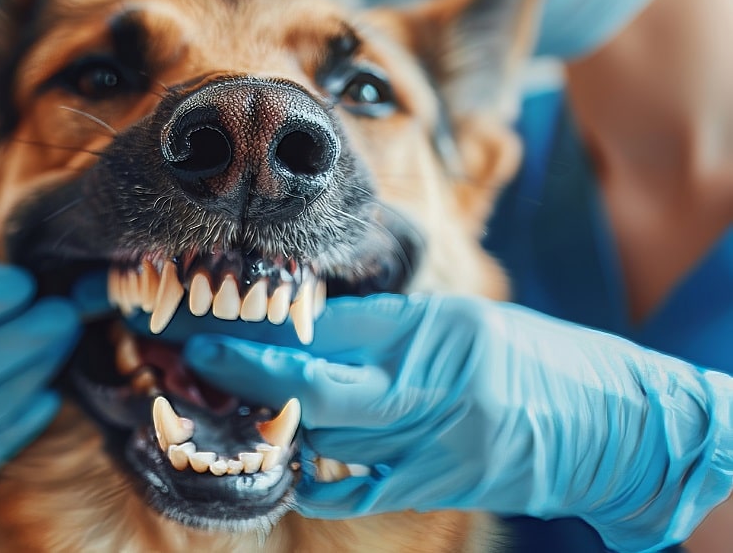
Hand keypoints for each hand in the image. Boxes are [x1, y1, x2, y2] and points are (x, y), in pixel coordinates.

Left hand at [181, 294, 732, 552]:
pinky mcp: (438, 486)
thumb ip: (386, 329)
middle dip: (245, 377)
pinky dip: (314, 473)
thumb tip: (308, 330)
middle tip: (194, 359)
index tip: (211, 333)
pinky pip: (356, 488)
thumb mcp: (462, 322)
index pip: (329, 338)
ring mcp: (433, 447)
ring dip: (274, 420)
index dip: (261, 340)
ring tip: (228, 400)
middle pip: (315, 392)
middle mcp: (430, 391)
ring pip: (327, 440)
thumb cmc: (540, 359)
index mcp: (437, 335)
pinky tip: (287, 457)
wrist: (616, 426)